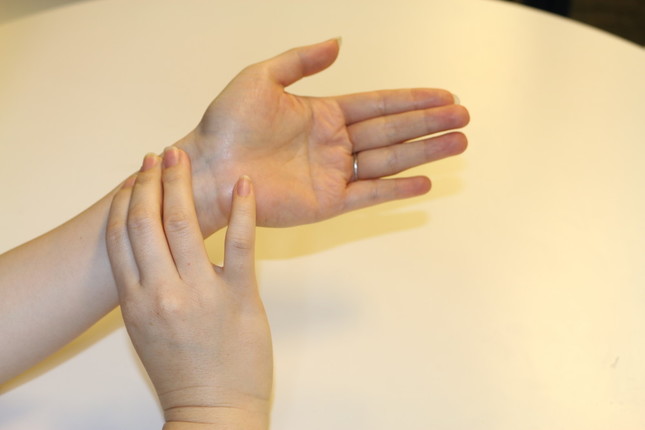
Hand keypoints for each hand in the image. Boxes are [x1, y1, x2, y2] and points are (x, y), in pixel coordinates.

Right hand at [106, 148, 271, 428]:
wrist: (214, 411)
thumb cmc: (181, 372)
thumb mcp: (144, 329)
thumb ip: (143, 288)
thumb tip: (149, 248)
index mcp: (134, 300)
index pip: (119, 236)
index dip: (125, 200)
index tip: (133, 178)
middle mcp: (161, 292)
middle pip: (147, 221)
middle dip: (150, 181)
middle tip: (158, 156)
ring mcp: (201, 293)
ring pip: (184, 224)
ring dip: (181, 184)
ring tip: (182, 158)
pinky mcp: (239, 297)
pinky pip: (241, 244)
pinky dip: (242, 210)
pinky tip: (243, 185)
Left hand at [176, 39, 469, 233]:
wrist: (206, 170)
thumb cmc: (225, 125)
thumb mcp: (261, 77)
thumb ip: (302, 60)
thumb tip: (338, 44)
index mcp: (322, 113)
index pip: (378, 104)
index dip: (413, 99)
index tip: (445, 95)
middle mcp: (333, 143)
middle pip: (392, 131)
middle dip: (429, 123)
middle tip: (465, 118)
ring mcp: (332, 174)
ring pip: (389, 161)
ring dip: (425, 152)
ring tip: (459, 143)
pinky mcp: (327, 203)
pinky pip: (369, 194)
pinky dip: (397, 189)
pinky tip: (425, 181)